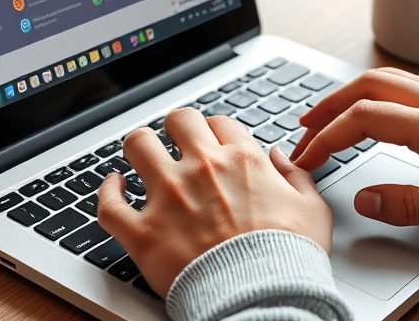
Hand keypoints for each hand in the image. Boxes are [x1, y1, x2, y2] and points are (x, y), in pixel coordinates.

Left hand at [97, 108, 331, 295]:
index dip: (216, 132)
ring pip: (138, 145)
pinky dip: (107, 192)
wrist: (264, 298)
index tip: (214, 145)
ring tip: (142, 156)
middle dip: (177, 128)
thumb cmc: (289, 258)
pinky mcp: (143, 232)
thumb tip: (278, 157)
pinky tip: (113, 186)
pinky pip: (109, 204)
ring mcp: (168, 198)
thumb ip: (296, 175)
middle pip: (178, 120)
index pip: (220, 122)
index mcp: (242, 160)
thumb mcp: (312, 209)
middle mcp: (202, 169)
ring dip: (140, 148)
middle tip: (177, 143)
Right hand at [291, 68, 418, 231]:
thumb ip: (410, 205)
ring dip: (347, 95)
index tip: (308, 157)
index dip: (327, 137)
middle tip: (302, 131)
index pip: (364, 119)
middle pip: (366, 85)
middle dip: (327, 106)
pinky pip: (402, 82)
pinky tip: (365, 109)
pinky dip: (371, 92)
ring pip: (383, 77)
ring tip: (322, 118)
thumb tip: (363, 198)